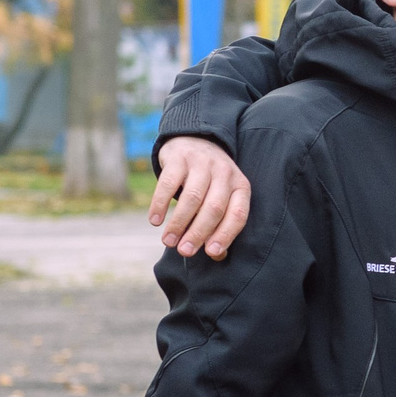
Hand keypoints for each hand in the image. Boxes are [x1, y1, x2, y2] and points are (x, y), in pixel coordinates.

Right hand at [151, 136, 250, 258]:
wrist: (194, 140)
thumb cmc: (210, 181)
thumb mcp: (222, 196)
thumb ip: (221, 223)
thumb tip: (217, 255)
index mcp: (240, 186)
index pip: (237, 214)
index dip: (225, 235)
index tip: (211, 253)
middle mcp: (224, 172)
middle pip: (213, 208)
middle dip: (198, 233)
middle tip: (184, 251)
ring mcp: (202, 163)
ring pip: (192, 198)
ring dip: (178, 223)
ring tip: (168, 241)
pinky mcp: (179, 158)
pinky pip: (168, 183)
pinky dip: (160, 204)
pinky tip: (155, 221)